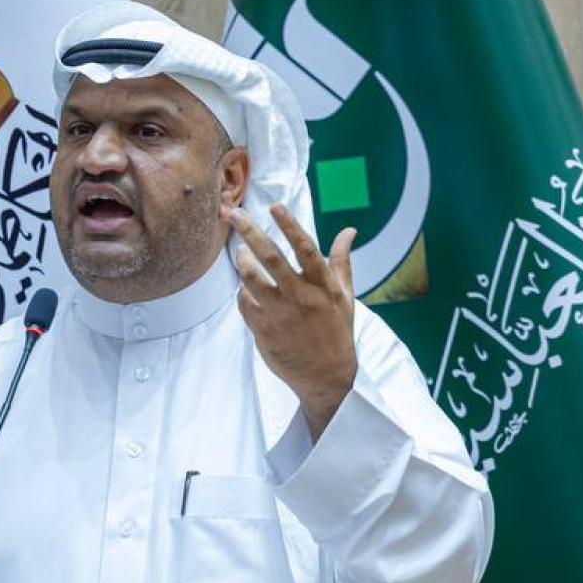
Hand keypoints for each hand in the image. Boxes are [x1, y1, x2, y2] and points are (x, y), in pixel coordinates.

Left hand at [225, 203, 358, 438]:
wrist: (326, 376)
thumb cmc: (336, 331)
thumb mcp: (345, 296)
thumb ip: (342, 261)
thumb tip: (349, 230)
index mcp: (323, 287)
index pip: (306, 249)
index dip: (290, 226)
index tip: (274, 206)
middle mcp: (301, 298)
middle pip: (271, 258)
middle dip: (250, 232)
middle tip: (233, 213)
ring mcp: (280, 314)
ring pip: (250, 279)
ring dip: (241, 261)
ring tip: (240, 252)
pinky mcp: (263, 330)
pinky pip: (244, 302)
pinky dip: (242, 291)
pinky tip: (247, 288)